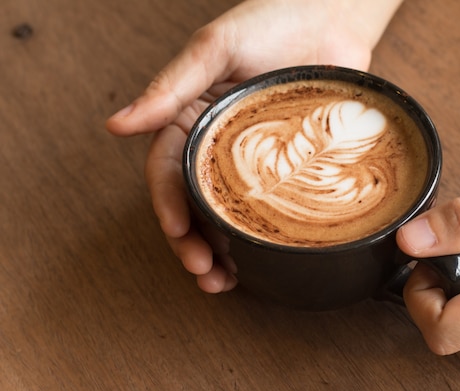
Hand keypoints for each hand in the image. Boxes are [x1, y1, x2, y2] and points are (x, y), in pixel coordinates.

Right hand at [106, 0, 401, 291]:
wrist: (332, 15)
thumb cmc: (271, 20)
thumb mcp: (214, 47)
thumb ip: (170, 86)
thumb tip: (116, 126)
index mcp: (194, 120)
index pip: (169, 172)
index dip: (169, 207)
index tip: (182, 236)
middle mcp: (220, 146)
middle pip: (198, 204)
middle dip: (195, 243)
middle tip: (206, 273)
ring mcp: (257, 160)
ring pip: (232, 215)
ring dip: (226, 252)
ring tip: (228, 283)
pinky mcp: (292, 166)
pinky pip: (275, 207)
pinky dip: (266, 238)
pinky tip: (265, 262)